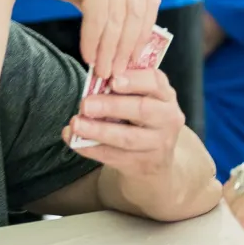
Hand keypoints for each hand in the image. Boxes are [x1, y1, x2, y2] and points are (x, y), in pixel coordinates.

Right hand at [0, 0, 159, 80]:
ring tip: (102, 69)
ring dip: (109, 49)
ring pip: (118, 16)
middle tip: (118, 70)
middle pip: (136, 10)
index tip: (135, 56)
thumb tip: (132, 40)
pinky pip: (99, 16)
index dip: (144, 30)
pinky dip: (94, 41)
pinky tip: (88, 56)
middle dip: (127, 45)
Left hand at [63, 69, 183, 177]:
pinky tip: (75, 141)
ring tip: (76, 124)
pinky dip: (92, 148)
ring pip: (127, 138)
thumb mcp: (145, 99)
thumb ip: (126, 89)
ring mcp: (157, 144)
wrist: (156, 159)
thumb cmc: (144, 119)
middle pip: (142, 110)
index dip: (135, 80)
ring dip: (99, 131)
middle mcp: (167, 118)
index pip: (155, 82)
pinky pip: (114, 156)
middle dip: (112, 106)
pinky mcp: (143, 164)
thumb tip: (94, 82)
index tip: (113, 80)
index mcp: (166, 96)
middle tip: (85, 104)